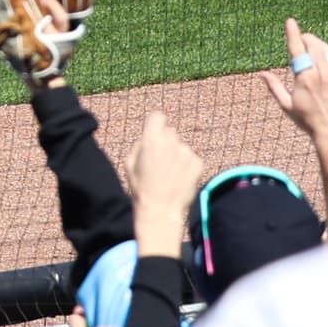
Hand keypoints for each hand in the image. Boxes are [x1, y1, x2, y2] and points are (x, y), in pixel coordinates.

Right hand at [127, 111, 201, 258]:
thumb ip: (140, 143)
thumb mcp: (129, 163)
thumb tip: (150, 134)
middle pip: (170, 132)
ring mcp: (186, 152)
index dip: (156, 123)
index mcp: (150, 140)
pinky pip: (191, 158)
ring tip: (169, 175)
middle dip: (166, 142)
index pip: (158, 116)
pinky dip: (187, 166)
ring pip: (181, 146)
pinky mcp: (198, 163)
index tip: (156, 131)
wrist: (160, 210)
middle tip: (160, 161)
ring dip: (176, 156)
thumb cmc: (141, 188)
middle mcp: (170, 142)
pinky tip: (179, 179)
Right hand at [260, 21, 327, 154]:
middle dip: (306, 38)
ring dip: (319, 43)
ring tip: (314, 44)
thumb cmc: (307, 121)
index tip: (290, 21)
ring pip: (327, 50)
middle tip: (302, 39)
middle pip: (313, 46)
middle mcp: (321, 75)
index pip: (297, 51)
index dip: (293, 34)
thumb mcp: (286, 106)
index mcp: (304, 79)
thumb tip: (262, 73)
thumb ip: (274, 87)